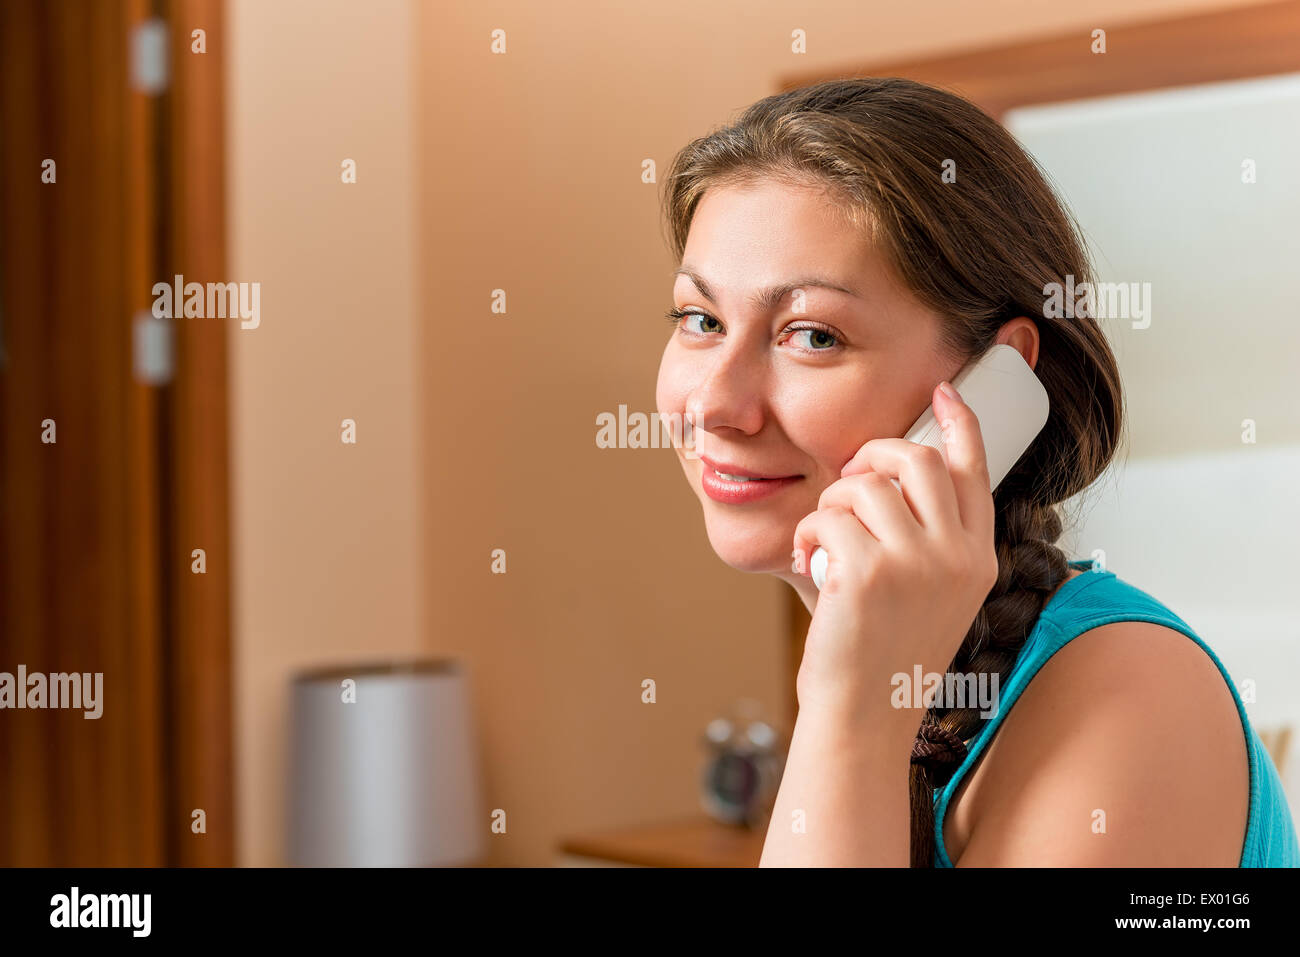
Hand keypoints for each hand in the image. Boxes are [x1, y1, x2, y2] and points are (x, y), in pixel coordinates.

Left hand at [790, 381, 998, 721]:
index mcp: (978, 558)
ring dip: (830, 505)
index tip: (942, 391)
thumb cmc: (886, 654)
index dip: (958, 423)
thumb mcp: (934, 595)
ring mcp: (915, 563)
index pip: (974, 470)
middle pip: (915, 459)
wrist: (864, 716)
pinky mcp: (867, 573)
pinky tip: (809, 562)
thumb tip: (893, 475)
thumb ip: (930, 539)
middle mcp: (956, 556)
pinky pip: (825, 516)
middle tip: (847, 473)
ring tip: (823, 542)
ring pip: (861, 485)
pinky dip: (807, 534)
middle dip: (870, 453)